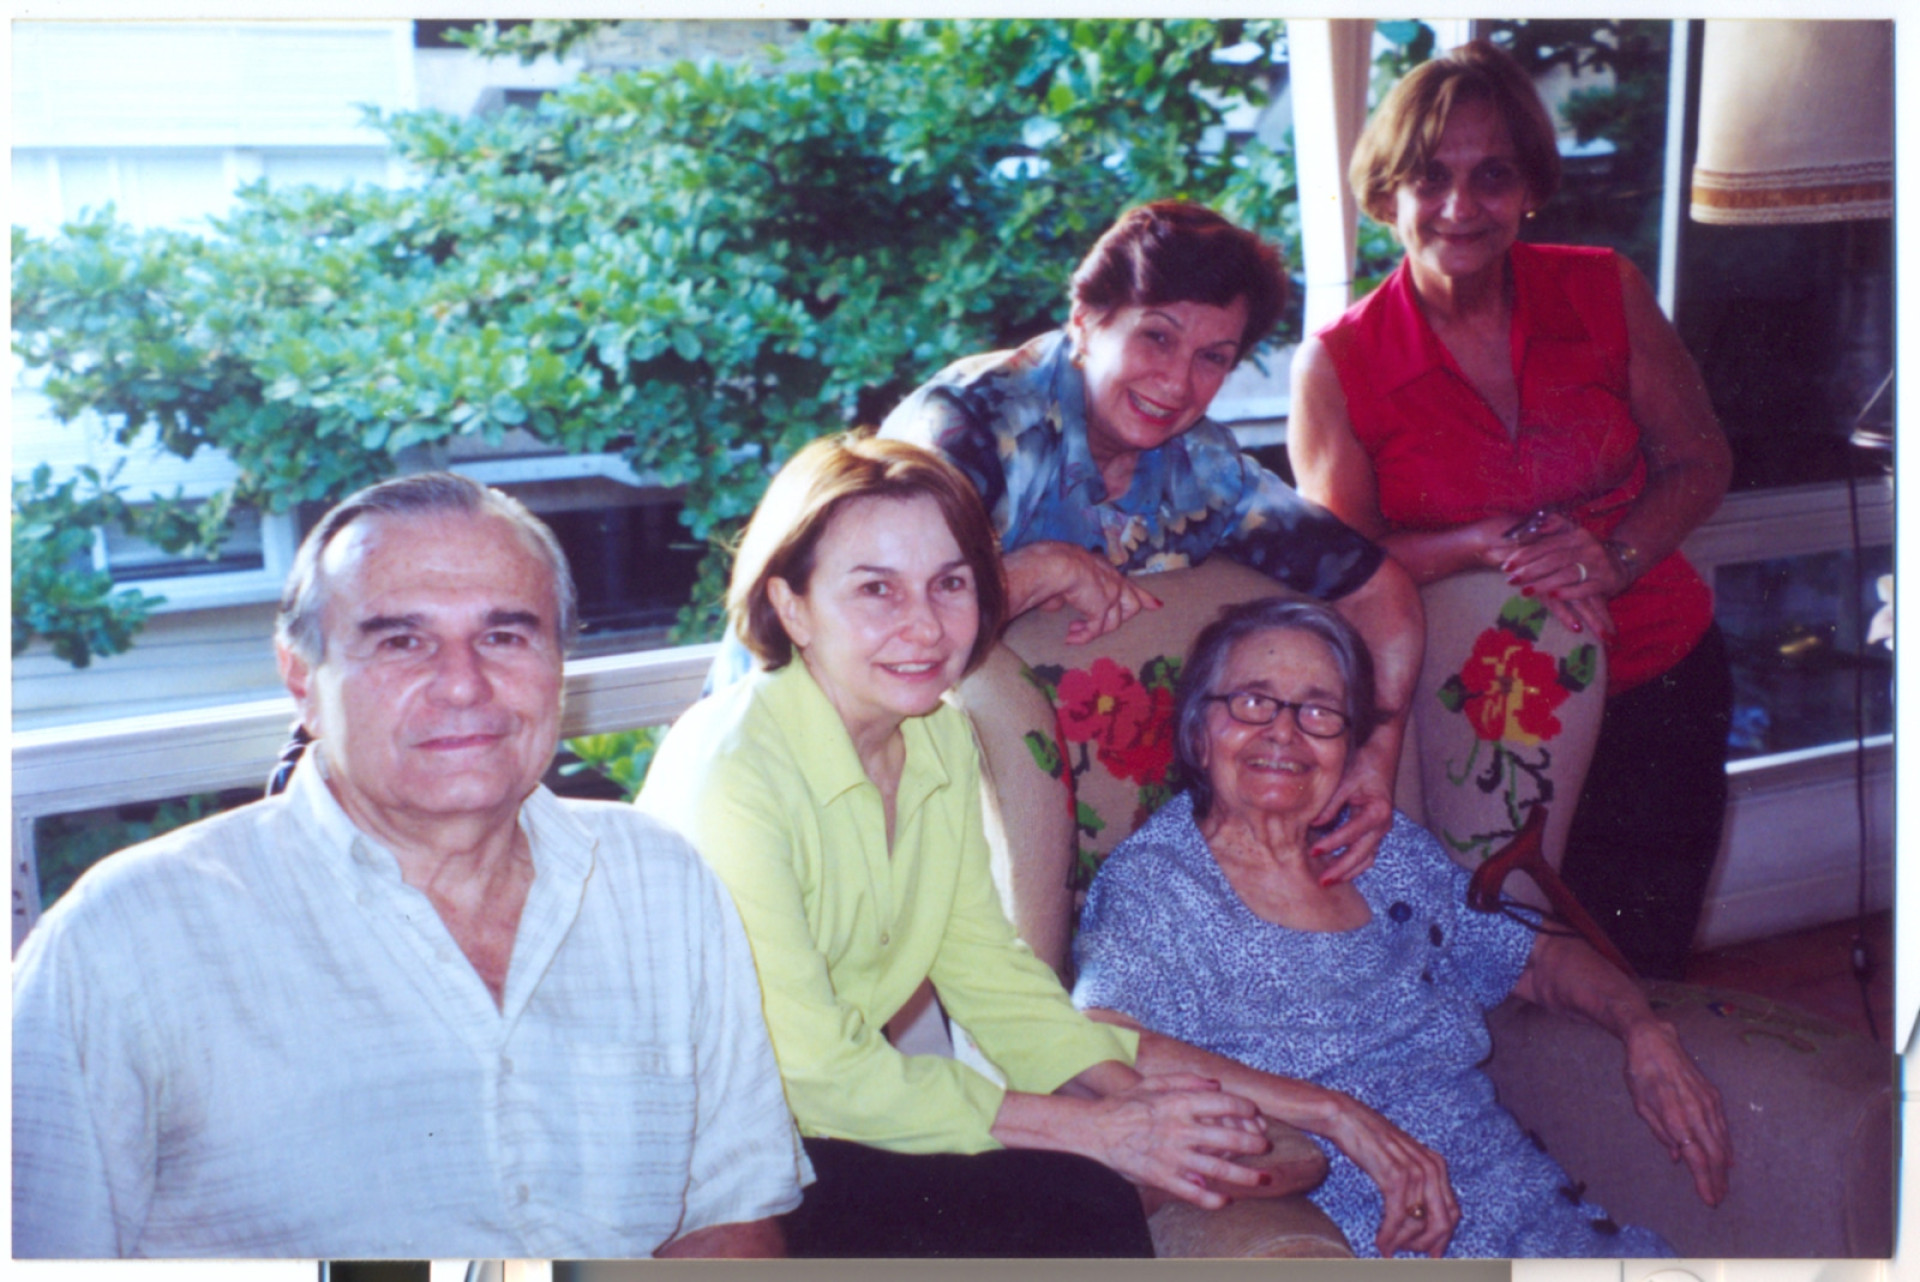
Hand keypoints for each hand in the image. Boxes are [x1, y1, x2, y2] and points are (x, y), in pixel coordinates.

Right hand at [1004, 541, 1160, 643]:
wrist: (1057, 563)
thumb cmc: (1053, 563)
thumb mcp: (1063, 576)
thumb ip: (1065, 591)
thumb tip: (1055, 603)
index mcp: (1104, 568)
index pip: (1127, 583)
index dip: (1142, 596)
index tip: (1154, 605)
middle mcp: (1113, 580)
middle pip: (1133, 602)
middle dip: (1129, 614)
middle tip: (1123, 622)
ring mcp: (1111, 595)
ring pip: (1114, 622)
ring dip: (1094, 629)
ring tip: (1074, 630)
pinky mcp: (1101, 608)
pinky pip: (1095, 630)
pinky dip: (1082, 637)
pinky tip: (1069, 639)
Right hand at [1087, 1073, 1270, 1209]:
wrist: (1094, 1132)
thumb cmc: (1123, 1105)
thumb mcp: (1152, 1083)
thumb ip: (1186, 1080)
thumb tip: (1216, 1084)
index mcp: (1179, 1103)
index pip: (1225, 1103)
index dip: (1247, 1108)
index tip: (1255, 1114)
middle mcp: (1181, 1130)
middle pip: (1230, 1137)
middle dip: (1254, 1143)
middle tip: (1266, 1147)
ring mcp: (1173, 1157)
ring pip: (1219, 1169)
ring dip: (1246, 1175)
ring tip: (1264, 1179)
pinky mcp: (1163, 1178)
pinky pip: (1194, 1193)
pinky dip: (1212, 1199)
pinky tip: (1226, 1200)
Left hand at [1309, 742, 1393, 882]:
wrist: (1382, 759)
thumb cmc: (1364, 766)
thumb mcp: (1345, 781)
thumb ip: (1331, 804)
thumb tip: (1313, 824)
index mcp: (1378, 811)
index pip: (1351, 833)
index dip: (1331, 844)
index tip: (1312, 852)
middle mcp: (1383, 824)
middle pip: (1362, 854)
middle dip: (1341, 869)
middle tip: (1321, 881)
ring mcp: (1382, 830)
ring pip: (1366, 859)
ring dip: (1348, 872)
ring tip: (1328, 882)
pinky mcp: (1377, 831)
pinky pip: (1367, 854)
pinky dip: (1353, 864)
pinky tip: (1338, 872)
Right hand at [1324, 1095, 1458, 1257]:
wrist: (1346, 1118)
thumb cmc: (1370, 1140)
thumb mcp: (1403, 1161)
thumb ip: (1417, 1184)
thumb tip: (1419, 1218)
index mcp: (1437, 1165)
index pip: (1453, 1213)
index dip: (1443, 1238)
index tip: (1430, 1254)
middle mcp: (1431, 1168)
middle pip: (1442, 1222)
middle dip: (1426, 1244)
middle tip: (1407, 1253)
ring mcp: (1415, 1172)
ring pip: (1419, 1224)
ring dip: (1402, 1242)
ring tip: (1387, 1247)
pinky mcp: (1394, 1175)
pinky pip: (1397, 1217)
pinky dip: (1390, 1235)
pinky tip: (1381, 1243)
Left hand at [1496, 514, 1617, 637]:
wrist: (1624, 561)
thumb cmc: (1587, 552)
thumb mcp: (1572, 536)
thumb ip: (1552, 529)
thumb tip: (1530, 524)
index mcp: (1575, 534)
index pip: (1546, 544)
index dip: (1525, 554)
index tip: (1506, 565)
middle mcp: (1587, 546)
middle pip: (1553, 559)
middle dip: (1529, 570)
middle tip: (1510, 580)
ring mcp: (1598, 564)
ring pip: (1567, 574)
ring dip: (1544, 583)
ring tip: (1525, 592)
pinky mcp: (1606, 581)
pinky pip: (1585, 588)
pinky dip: (1568, 593)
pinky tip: (1553, 596)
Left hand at [1622, 1018, 1731, 1205]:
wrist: (1654, 1040)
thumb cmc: (1640, 1073)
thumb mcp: (1640, 1104)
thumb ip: (1660, 1132)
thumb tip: (1679, 1157)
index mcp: (1675, 1116)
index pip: (1696, 1157)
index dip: (1704, 1181)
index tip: (1709, 1199)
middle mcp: (1696, 1111)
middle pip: (1713, 1154)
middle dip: (1717, 1180)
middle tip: (1718, 1198)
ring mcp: (1708, 1103)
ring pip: (1722, 1142)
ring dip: (1723, 1167)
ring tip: (1723, 1185)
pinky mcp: (1713, 1095)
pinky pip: (1723, 1126)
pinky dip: (1727, 1145)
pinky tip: (1728, 1159)